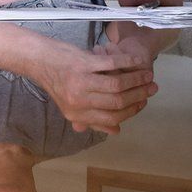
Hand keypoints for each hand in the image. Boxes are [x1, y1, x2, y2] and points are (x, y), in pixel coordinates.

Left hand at [37, 41, 157, 134]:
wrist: (39, 59)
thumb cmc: (57, 81)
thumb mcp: (69, 106)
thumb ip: (91, 120)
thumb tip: (115, 132)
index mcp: (76, 114)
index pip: (110, 118)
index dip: (130, 112)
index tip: (142, 104)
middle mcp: (78, 101)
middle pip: (117, 102)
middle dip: (138, 96)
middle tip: (151, 89)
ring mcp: (81, 81)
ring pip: (117, 84)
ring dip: (136, 80)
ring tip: (148, 76)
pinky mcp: (83, 63)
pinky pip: (112, 64)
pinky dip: (128, 63)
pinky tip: (138, 63)